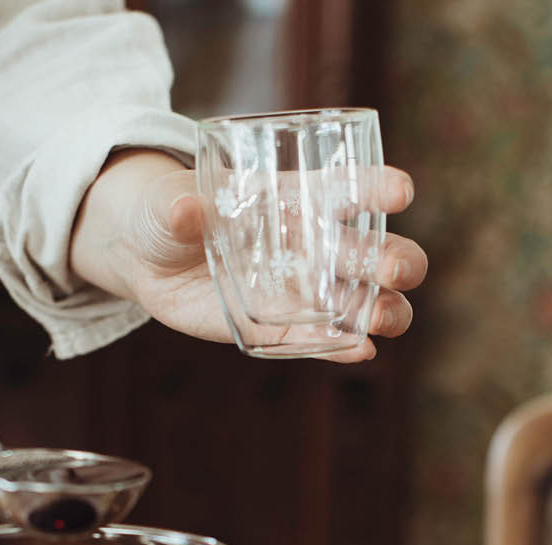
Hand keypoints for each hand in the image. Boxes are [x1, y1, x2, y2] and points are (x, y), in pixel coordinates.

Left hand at [70, 150, 426, 361]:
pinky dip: (345, 348)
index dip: (377, 186)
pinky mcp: (285, 329)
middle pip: (370, 251)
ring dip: (383, 309)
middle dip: (393, 259)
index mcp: (295, 197)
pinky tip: (362, 351)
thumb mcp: (167, 203)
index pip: (346, 188)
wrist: (150, 261)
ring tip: (386, 318)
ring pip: (362, 301)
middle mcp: (312, 244)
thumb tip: (185, 211)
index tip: (401, 191)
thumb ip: (179, 206)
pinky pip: (324, 341)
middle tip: (396, 270)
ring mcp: (303, 291)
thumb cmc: (167, 212)